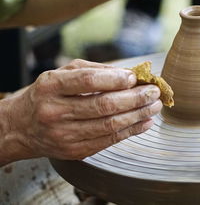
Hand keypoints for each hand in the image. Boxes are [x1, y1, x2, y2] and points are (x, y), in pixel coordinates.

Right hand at [0, 59, 161, 165]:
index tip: (135, 77)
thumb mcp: (63, 74)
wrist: (21, 127)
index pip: (87, 81)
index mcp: (51, 86)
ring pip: (109, 126)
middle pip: (103, 106)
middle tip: (154, 92)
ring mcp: (64, 135)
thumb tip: (130, 74)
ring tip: (155, 106)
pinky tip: (145, 121)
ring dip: (138, 115)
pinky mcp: (75, 151)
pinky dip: (131, 131)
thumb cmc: (47, 94)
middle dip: (135, 98)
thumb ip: (94, 71)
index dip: (115, 79)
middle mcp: (55, 112)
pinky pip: (109, 141)